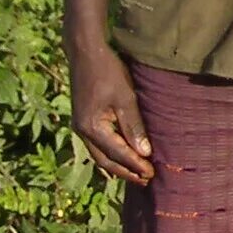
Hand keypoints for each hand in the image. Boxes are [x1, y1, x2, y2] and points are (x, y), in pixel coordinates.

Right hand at [69, 43, 153, 184]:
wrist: (85, 52)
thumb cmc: (107, 72)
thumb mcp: (125, 98)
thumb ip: (133, 126)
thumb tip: (144, 153)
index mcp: (92, 128)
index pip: (118, 154)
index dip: (135, 165)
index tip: (151, 174)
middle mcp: (82, 131)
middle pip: (105, 161)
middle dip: (125, 171)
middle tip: (145, 179)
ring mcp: (80, 126)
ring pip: (99, 155)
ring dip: (117, 166)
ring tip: (135, 174)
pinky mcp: (83, 119)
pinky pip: (96, 145)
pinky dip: (109, 155)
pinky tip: (119, 158)